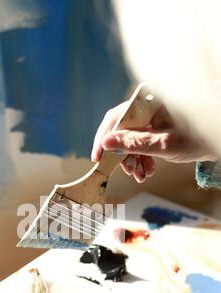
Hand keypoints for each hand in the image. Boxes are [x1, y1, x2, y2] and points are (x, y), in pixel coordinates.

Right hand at [91, 103, 216, 182]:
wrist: (217, 139)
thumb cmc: (198, 137)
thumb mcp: (164, 144)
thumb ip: (134, 143)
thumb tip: (107, 144)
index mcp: (148, 102)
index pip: (115, 118)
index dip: (104, 139)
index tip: (98, 158)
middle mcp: (146, 107)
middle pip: (121, 131)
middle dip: (123, 155)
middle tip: (130, 172)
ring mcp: (150, 117)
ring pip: (129, 139)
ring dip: (133, 159)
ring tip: (141, 174)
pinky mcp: (154, 127)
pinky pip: (139, 142)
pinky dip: (141, 157)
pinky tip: (147, 169)